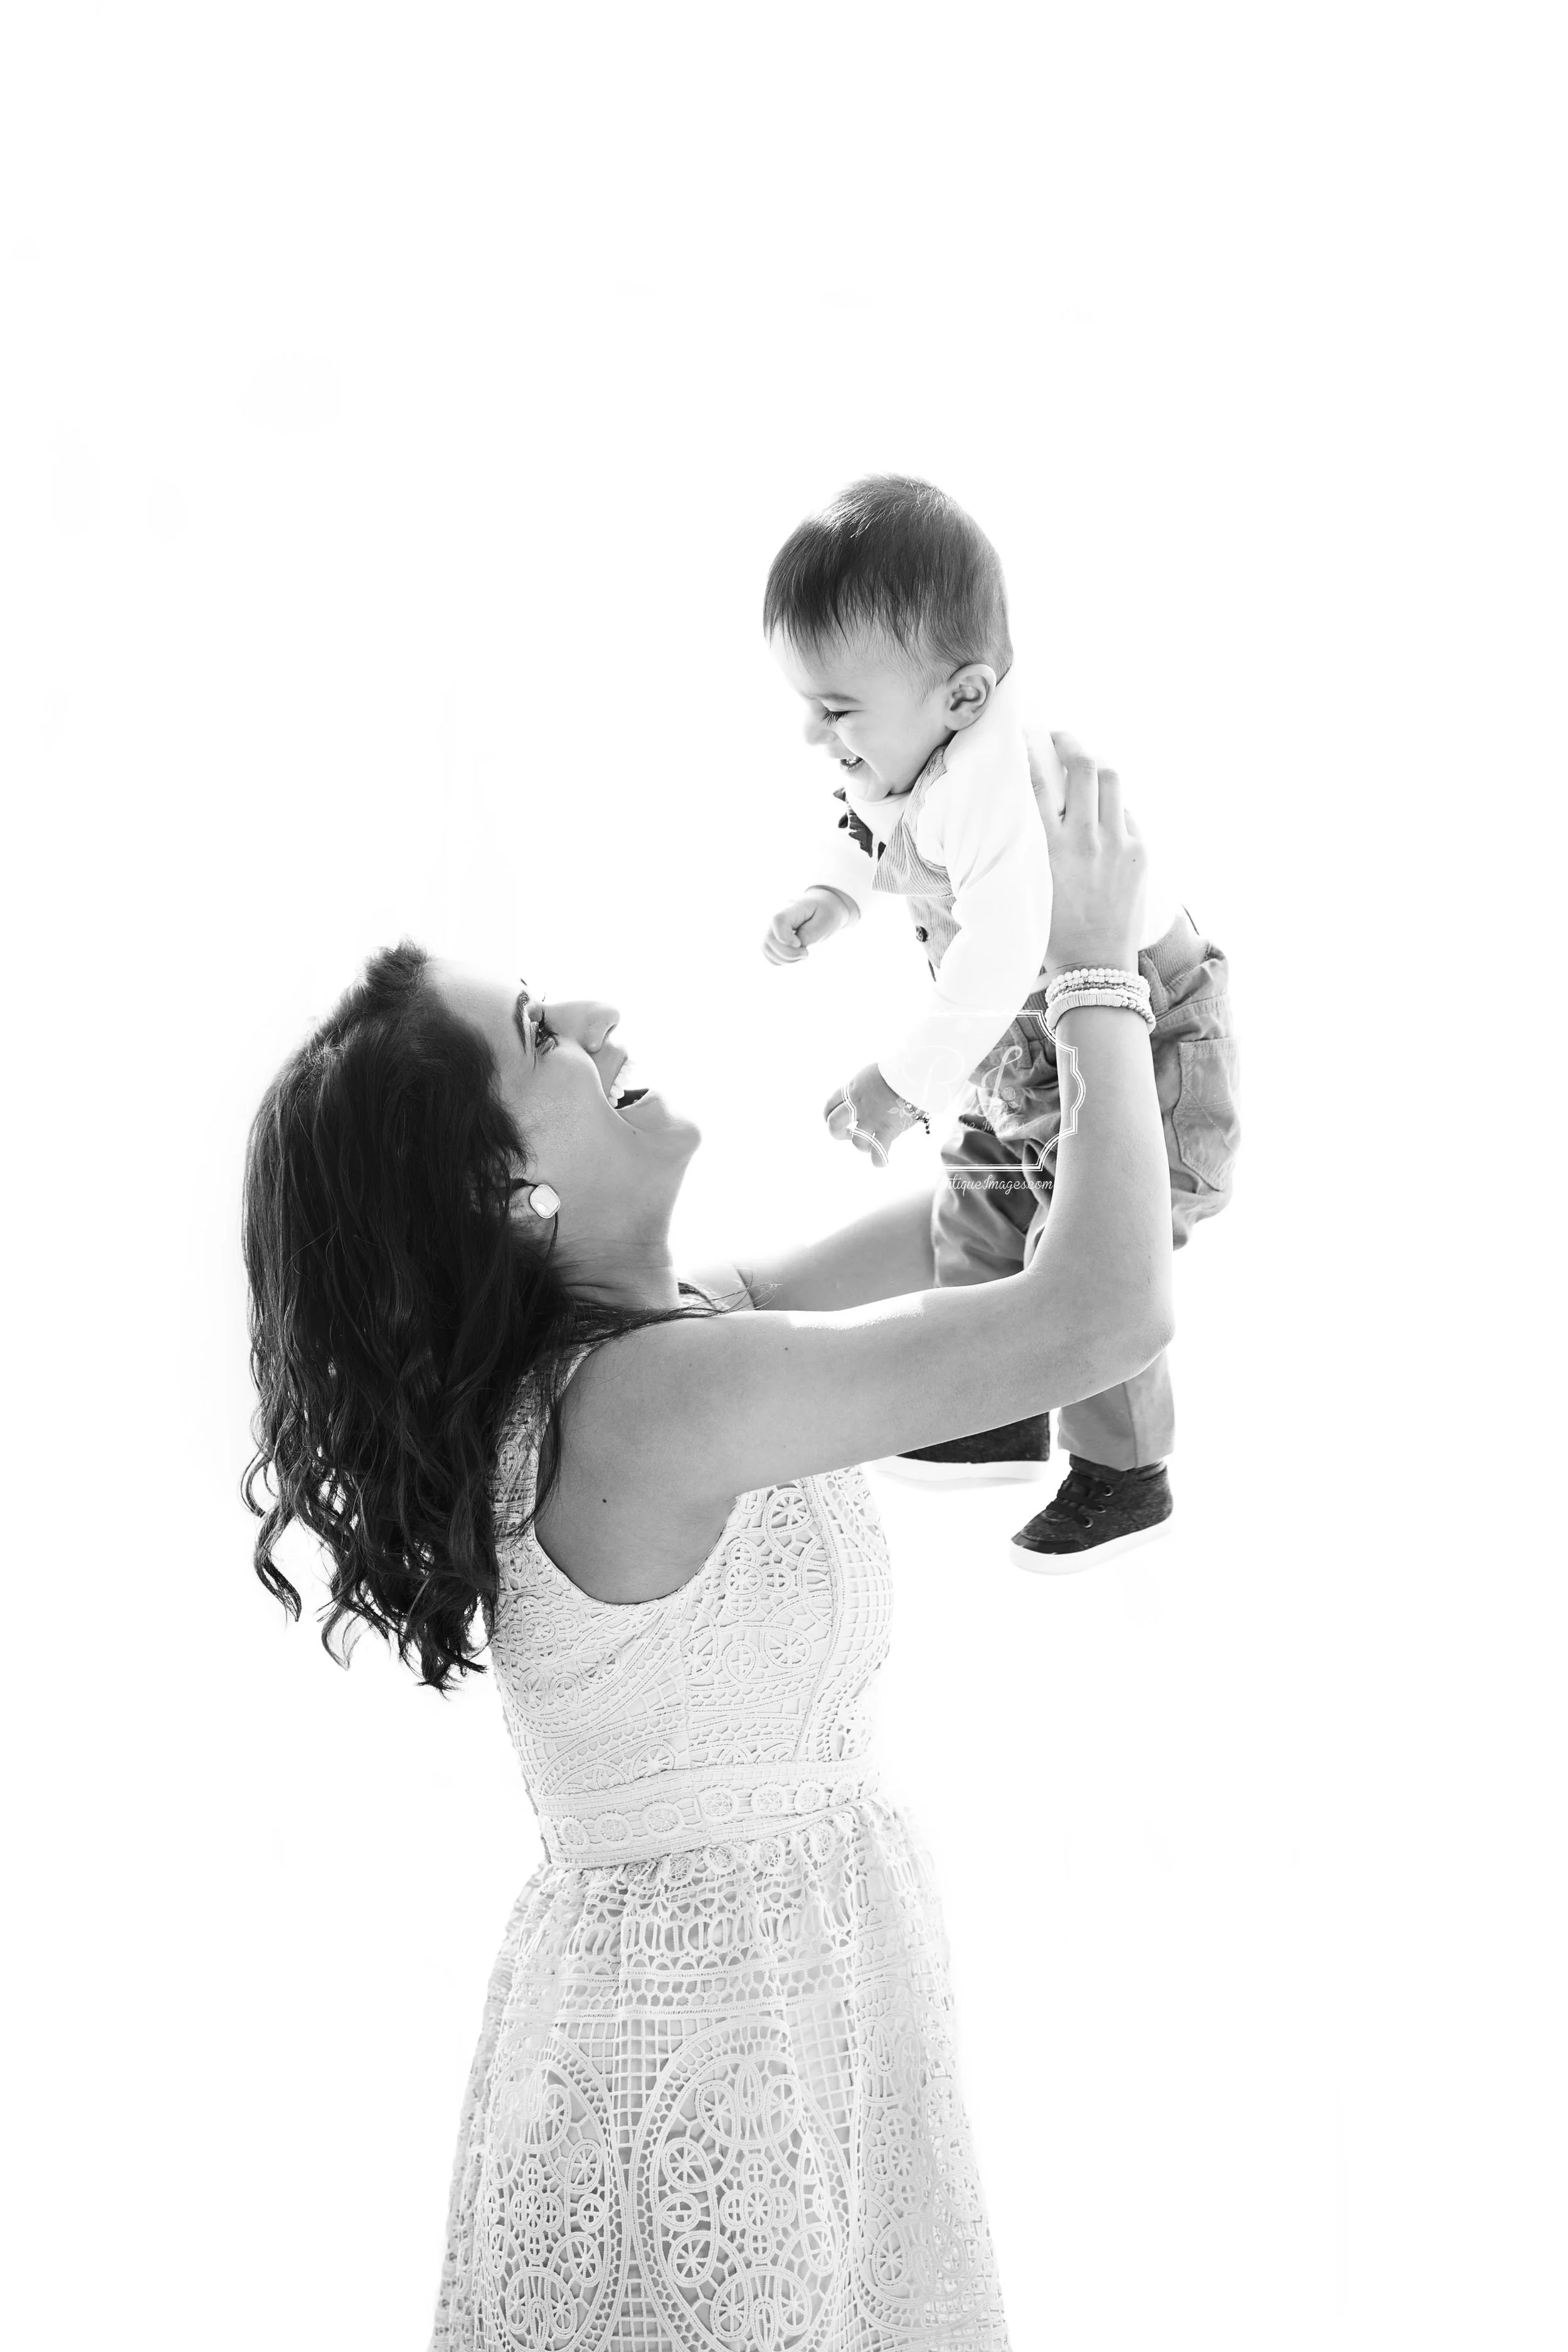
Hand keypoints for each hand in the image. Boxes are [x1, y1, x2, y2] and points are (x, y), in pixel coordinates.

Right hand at [762, 887, 853, 965]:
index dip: (785, 938)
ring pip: (766, 948)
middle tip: (806, 954)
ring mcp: (772, 926)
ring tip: (802, 954)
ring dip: (784, 958)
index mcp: (792, 907)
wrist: (823, 906)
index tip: (800, 944)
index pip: (777, 920)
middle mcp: (777, 915)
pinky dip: (781, 960)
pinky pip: (768, 953)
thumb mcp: (825, 920)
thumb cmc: (825, 911)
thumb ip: (809, 933)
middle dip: (787, 954)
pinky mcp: (773, 937)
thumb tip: (795, 946)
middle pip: (769, 938)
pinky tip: (794, 956)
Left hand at [822, 1062, 920, 1166]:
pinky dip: (879, 1160)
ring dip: (862, 1146)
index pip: (830, 1104)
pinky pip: (879, 1153)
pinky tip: (880, 1161)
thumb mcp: (873, 1074)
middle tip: (848, 1134)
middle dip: (838, 1133)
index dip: (828, 1115)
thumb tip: (868, 1096)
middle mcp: (859, 1106)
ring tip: (870, 1145)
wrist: (913, 1073)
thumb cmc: (899, 1070)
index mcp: (853, 1089)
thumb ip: (865, 1087)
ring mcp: (872, 1120)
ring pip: (857, 1142)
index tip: (831, 1119)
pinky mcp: (888, 1130)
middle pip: (834, 1124)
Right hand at [1039, 732, 1147, 974]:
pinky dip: (1113, 806)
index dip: (1030, 749)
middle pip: (1082, 766)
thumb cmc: (1051, 932)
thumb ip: (1025, 848)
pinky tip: (1103, 813)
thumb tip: (1017, 813)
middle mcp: (1084, 838)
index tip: (1024, 737)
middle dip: (1070, 741)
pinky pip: (1127, 813)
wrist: (1095, 965)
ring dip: (1096, 765)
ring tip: (1086, 765)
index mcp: (1049, 847)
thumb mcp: (1027, 886)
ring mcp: (1117, 843)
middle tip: (1060, 738)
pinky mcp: (1139, 853)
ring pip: (1111, 779)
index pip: (1038, 781)